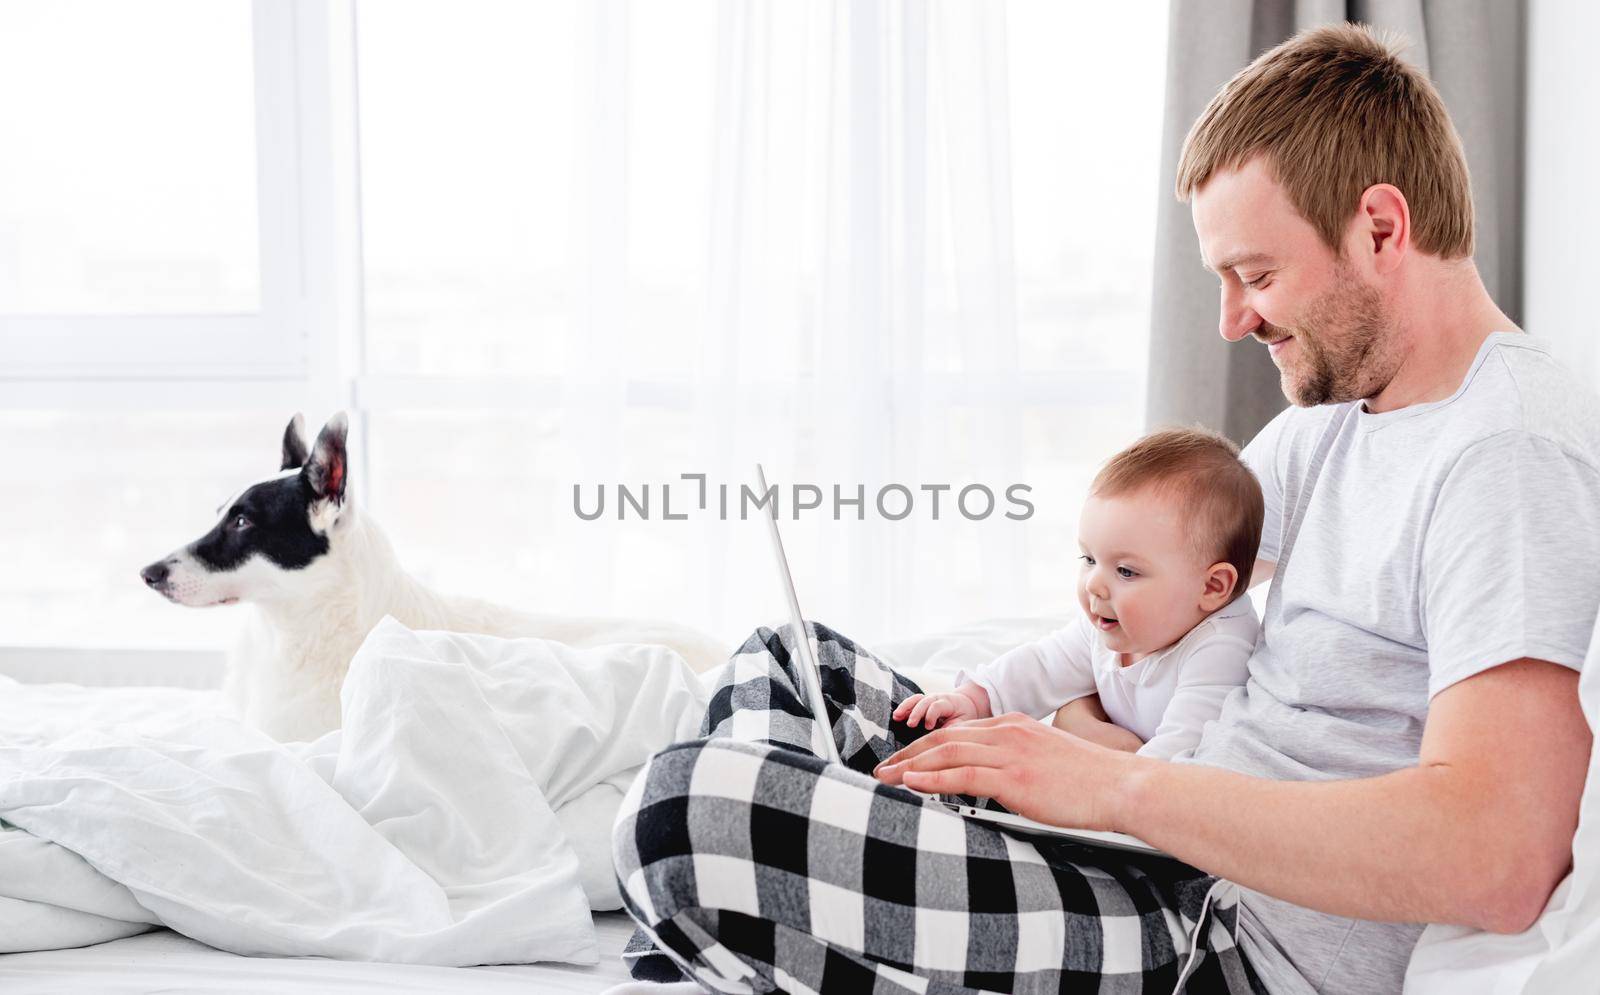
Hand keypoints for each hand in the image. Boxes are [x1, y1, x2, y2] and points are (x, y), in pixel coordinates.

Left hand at [873, 713, 1138, 830]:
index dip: (926, 745)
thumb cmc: (1088, 781)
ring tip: (886, 778)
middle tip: (883, 769)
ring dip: (910, 766)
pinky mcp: (1014, 776)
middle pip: (944, 738)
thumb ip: (1015, 762)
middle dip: (909, 753)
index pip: (959, 731)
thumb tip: (991, 781)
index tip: (905, 759)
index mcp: (1014, 724)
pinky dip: (932, 777)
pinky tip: (911, 783)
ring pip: (947, 752)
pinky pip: (962, 773)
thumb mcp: (1045, 759)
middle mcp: (1007, 731)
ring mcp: (1010, 752)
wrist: (1120, 785)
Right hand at [893, 690, 981, 729]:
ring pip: (915, 699)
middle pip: (924, 701)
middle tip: (910, 724)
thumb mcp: (964, 723)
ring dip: (905, 708)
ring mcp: (928, 699)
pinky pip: (911, 702)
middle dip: (916, 712)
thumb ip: (953, 729)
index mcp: (949, 703)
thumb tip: (943, 741)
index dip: (931, 715)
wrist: (965, 703)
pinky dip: (903, 708)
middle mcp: (937, 698)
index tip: (928, 727)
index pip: (937, 705)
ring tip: (896, 717)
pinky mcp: (922, 702)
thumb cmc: (963, 717)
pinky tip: (896, 716)